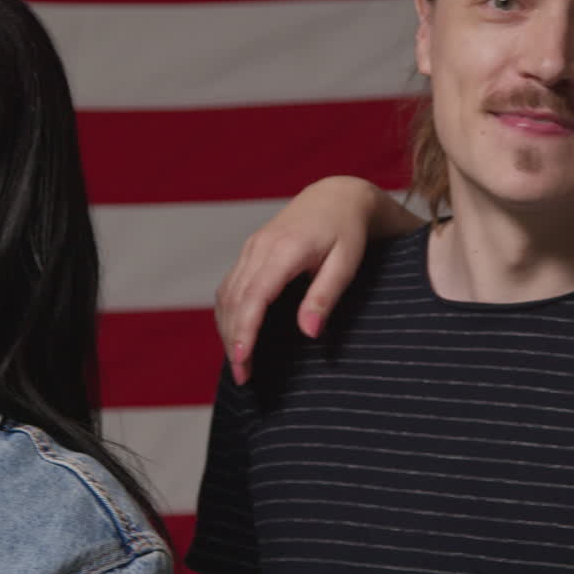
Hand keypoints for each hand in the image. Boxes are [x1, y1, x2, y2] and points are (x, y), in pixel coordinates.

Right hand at [214, 176, 422, 383]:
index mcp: (284, 250)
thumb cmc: (347, 231)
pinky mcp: (249, 252)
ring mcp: (251, 248)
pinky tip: (236, 334)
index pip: (254, 296)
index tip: (243, 361)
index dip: (245, 331)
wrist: (336, 197)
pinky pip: (229, 286)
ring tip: (239, 363)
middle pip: (234, 300)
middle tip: (242, 376)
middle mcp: (260, 248)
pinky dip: (228, 313)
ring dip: (227, 330)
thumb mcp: (346, 263)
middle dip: (233, 340)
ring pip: (226, 294)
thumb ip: (325, 296)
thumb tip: (309, 332)